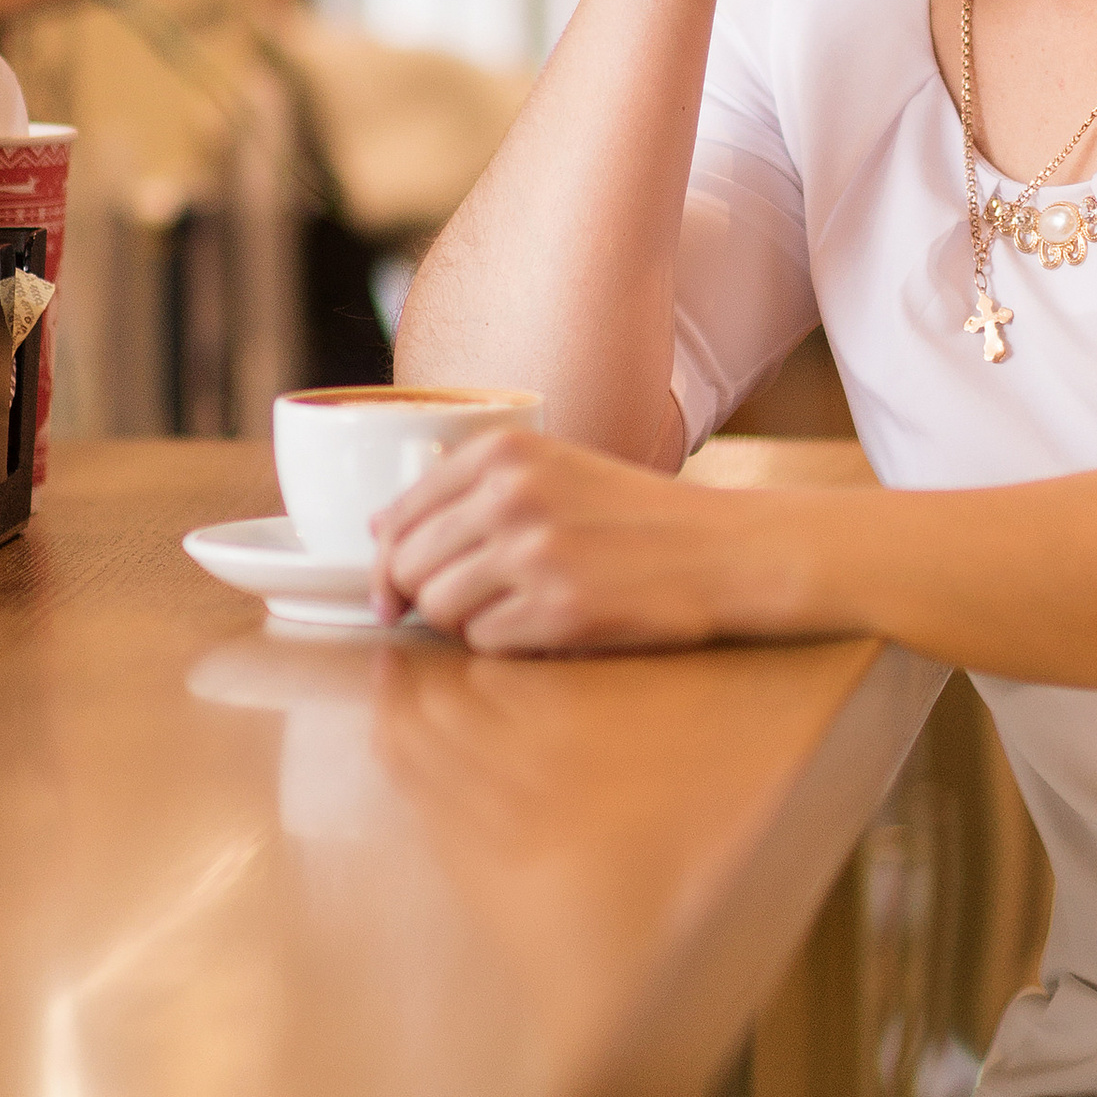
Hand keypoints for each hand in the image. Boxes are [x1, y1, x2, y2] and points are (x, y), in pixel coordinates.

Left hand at [368, 428, 793, 650]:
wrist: (719, 549)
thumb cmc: (630, 515)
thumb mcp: (549, 471)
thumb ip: (464, 491)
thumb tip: (377, 533)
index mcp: (503, 452)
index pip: (396, 518)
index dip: (389, 563)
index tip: (398, 590)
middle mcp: (513, 495)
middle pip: (408, 568)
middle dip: (425, 597)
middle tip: (471, 604)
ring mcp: (536, 551)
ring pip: (438, 609)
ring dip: (466, 622)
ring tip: (517, 608)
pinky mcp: (560, 607)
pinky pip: (486, 643)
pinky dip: (509, 645)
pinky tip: (548, 624)